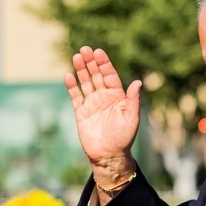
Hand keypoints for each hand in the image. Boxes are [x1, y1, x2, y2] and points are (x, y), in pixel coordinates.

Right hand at [65, 46, 141, 184]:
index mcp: (117, 97)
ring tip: (76, 57)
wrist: (109, 155)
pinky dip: (72, 86)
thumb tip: (137, 82)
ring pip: (85, 83)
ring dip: (81, 70)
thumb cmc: (123, 138)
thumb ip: (133, 100)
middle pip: (96, 76)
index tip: (99, 52)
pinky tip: (68, 76)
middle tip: (85, 49)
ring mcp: (92, 104)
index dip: (104, 64)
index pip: (110, 76)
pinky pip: (76, 97)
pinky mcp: (81, 113)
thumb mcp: (132, 118)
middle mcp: (104, 97)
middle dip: (91, 62)